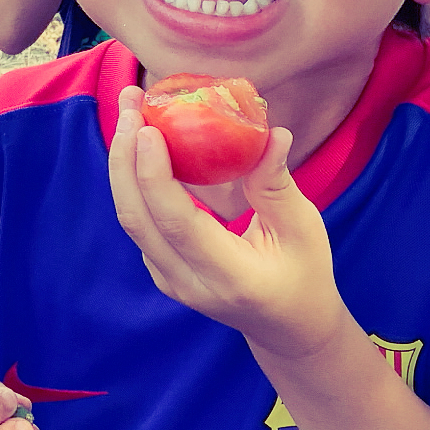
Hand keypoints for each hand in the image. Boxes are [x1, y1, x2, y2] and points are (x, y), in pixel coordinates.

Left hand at [109, 85, 347, 359]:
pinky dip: (134, 177)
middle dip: (125, 155)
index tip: (147, 127)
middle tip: (131, 100)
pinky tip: (140, 139)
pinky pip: (139, 220)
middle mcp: (188, 282)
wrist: (289, 329)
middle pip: (138, 217)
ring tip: (131, 107)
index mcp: (230, 276)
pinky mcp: (161, 269)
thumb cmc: (304, 275)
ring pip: (131, 217)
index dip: (156, 174)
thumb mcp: (305, 230)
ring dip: (124, 160)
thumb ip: (278, 185)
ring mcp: (169, 280)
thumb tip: (271, 132)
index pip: (178, 223)